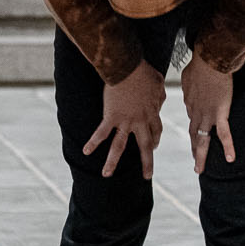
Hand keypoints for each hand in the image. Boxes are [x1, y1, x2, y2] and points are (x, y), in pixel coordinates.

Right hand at [85, 61, 165, 178]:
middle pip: (145, 146)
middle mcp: (140, 122)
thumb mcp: (158, 83)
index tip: (154, 146)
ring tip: (106, 175)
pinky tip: (85, 151)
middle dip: (147, 162)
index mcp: (152, 113)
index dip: (156, 139)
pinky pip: (101, 133)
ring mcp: (125, 121)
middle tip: (147, 176)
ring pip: (119, 146)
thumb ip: (159, 95)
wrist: (128, 69)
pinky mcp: (111, 117)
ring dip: (112, 161)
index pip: (156, 131)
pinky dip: (93, 142)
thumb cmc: (143, 72)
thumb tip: (158, 101)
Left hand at [180, 55, 235, 172]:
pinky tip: (230, 159)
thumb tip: (192, 84)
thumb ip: (191, 84)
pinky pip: (224, 134)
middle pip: (194, 134)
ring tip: (199, 169)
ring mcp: (207, 114)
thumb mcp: (189, 76)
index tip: (196, 138)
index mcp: (190, 103)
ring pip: (202, 140)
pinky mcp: (219, 113)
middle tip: (194, 164)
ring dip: (200, 156)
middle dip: (194, 150)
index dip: (194, 130)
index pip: (192, 120)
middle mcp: (196, 112)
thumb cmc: (200, 64)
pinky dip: (228, 146)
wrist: (210, 61)